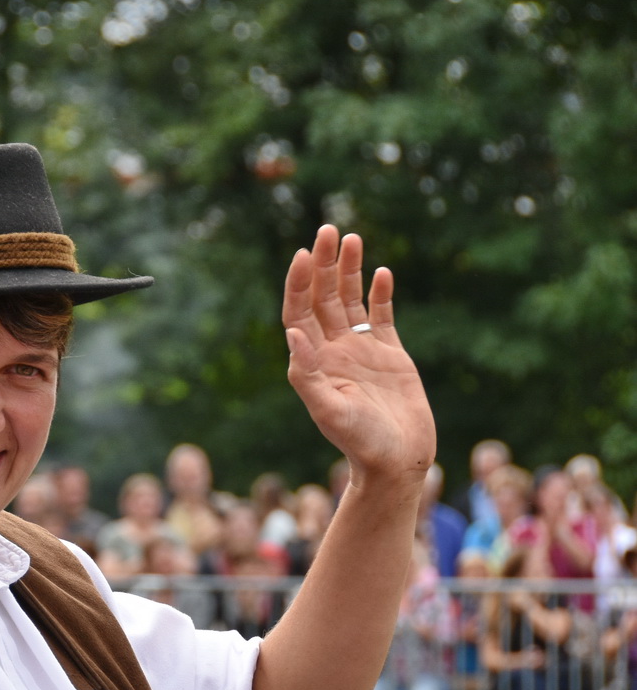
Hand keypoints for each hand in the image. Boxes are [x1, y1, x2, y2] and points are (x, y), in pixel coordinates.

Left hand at [283, 225, 435, 487]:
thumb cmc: (360, 442)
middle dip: (324, 265)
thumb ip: (307, 375)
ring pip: (350, 302)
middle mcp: (332, 352)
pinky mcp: (389, 355)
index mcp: (312, 362)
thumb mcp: (329, 410)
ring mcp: (360, 351)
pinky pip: (380, 317)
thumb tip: (292, 335)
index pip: (298, 313)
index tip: (304, 254)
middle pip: (323, 299)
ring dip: (349, 270)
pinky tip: (381, 273)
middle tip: (327, 229)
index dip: (299, 284)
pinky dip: (379, 295)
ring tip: (351, 238)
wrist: (397, 460)